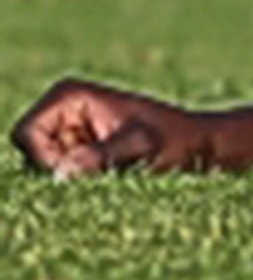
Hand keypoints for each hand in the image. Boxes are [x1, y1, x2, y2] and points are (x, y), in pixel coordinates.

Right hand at [12, 79, 204, 178]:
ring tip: (111, 172)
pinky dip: (79, 184)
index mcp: (69, 94)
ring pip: (43, 170)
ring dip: (71, 180)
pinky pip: (59, 177)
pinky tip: (110, 177)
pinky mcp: (77, 149)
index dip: (46, 158)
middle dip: (59, 172)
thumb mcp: (142, 147)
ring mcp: (67, 129)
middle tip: (103, 172)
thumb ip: (101, 156)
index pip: (26, 135)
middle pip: (30, 155)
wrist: (199, 146)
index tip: (81, 167)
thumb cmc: (176, 140)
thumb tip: (60, 173)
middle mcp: (61, 108)